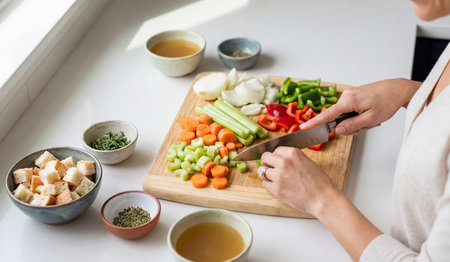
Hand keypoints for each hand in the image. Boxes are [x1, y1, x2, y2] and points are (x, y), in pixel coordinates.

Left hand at [259, 146, 337, 215]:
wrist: (323, 198)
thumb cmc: (320, 182)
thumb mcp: (308, 162)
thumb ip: (293, 158)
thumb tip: (282, 159)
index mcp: (293, 153)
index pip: (276, 149)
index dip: (276, 156)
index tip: (276, 160)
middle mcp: (284, 162)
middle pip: (265, 157)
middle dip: (267, 162)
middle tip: (270, 167)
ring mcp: (278, 175)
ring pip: (262, 170)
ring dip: (266, 174)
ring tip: (273, 178)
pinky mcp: (276, 189)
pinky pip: (264, 183)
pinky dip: (268, 184)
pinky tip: (275, 186)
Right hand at [300, 78, 420, 134]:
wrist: (398, 89)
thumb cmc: (387, 101)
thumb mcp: (370, 119)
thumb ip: (352, 125)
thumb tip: (337, 130)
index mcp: (348, 100)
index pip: (327, 115)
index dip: (314, 122)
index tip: (303, 127)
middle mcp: (346, 96)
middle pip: (338, 118)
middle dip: (349, 126)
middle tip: (364, 127)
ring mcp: (350, 95)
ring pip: (345, 115)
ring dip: (357, 121)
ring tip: (371, 120)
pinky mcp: (354, 96)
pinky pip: (350, 110)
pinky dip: (358, 116)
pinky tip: (369, 114)